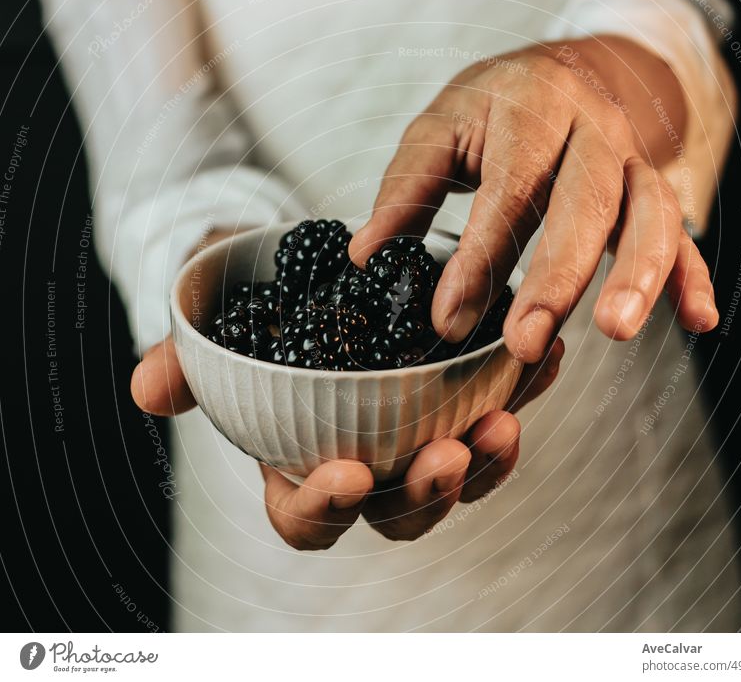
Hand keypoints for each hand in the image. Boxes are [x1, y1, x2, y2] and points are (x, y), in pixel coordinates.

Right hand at [131, 334, 562, 548]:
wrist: (302, 275)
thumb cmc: (253, 314)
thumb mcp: (215, 331)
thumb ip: (186, 363)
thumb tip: (148, 389)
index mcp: (299, 467)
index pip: (307, 516)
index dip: (324, 507)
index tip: (346, 473)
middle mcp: (365, 463)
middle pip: (399, 511)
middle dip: (425, 495)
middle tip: (447, 455)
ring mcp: (415, 435)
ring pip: (457, 474)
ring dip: (486, 459)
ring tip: (505, 419)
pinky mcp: (456, 397)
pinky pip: (493, 410)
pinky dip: (519, 392)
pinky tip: (541, 361)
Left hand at [348, 35, 719, 361]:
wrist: (564, 70)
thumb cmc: (497, 104)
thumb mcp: (441, 127)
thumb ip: (407, 188)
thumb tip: (367, 253)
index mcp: (533, 110)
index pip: (509, 188)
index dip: (481, 257)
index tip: (451, 319)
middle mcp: (592, 133)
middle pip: (585, 202)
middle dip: (558, 277)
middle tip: (527, 341)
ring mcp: (631, 162)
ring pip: (648, 215)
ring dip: (637, 275)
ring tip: (615, 330)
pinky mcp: (652, 190)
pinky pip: (682, 232)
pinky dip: (692, 276)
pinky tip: (697, 319)